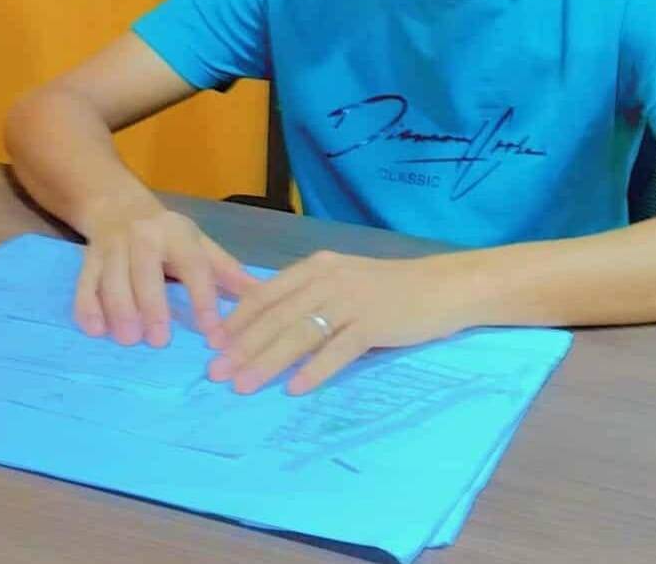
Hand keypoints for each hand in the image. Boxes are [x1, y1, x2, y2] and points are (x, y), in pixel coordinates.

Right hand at [74, 205, 257, 346]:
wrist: (118, 206)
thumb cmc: (168, 234)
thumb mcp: (200, 244)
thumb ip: (226, 271)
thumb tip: (262, 294)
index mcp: (179, 234)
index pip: (194, 266)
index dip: (203, 298)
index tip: (211, 331)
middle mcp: (144, 237)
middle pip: (146, 270)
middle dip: (152, 305)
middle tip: (159, 340)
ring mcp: (112, 247)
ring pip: (113, 278)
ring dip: (119, 309)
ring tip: (129, 339)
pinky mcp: (88, 260)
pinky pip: (85, 284)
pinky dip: (87, 307)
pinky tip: (95, 330)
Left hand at [205, 249, 476, 395]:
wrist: (442, 286)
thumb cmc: (390, 287)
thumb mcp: (344, 280)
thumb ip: (309, 295)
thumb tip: (267, 324)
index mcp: (317, 267)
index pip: (267, 294)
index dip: (238, 320)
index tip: (213, 345)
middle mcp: (329, 279)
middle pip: (276, 316)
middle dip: (242, 346)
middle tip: (216, 373)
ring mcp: (352, 301)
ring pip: (299, 334)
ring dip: (267, 362)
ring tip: (243, 385)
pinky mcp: (374, 323)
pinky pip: (336, 350)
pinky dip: (313, 370)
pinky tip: (294, 389)